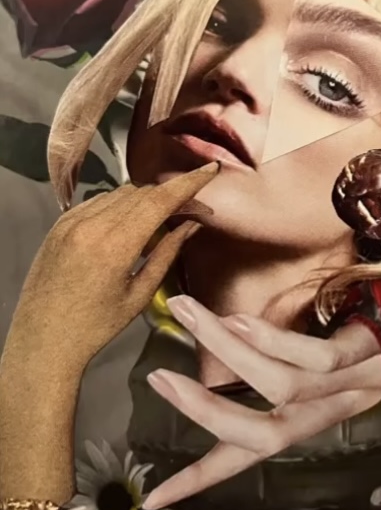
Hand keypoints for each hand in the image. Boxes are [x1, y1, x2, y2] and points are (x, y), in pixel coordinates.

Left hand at [3, 164, 217, 365]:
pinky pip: (98, 201)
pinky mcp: (59, 224)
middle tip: (192, 210)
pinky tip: (127, 227)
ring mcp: (70, 221)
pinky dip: (120, 206)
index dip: (188, 182)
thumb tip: (191, 225)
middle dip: (171, 195)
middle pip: (142, 193)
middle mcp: (90, 225)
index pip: (158, 200)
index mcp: (114, 246)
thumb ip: (167, 254)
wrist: (42, 339)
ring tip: (158, 224)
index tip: (210, 170)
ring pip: (121, 193)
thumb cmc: (95, 326)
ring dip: (145, 200)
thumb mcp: (139, 295)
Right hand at [142, 295, 380, 509]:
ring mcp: (337, 390)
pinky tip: (239, 319)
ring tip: (187, 313)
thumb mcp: (289, 371)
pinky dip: (270, 338)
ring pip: (279, 386)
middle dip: (203, 410)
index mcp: (292, 424)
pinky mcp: (356, 359)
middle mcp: (312, 417)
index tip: (151, 499)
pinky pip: (312, 356)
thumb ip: (250, 370)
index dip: (198, 480)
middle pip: (259, 434)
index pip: (241, 458)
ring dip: (226, 350)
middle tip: (157, 378)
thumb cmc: (329, 353)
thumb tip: (204, 360)